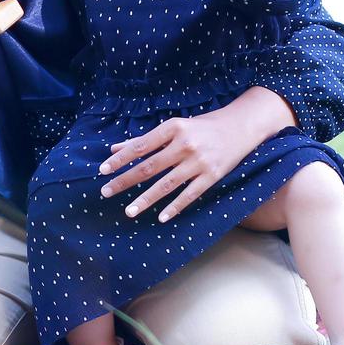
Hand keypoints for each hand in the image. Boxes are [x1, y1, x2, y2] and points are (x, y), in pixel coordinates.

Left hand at [98, 108, 258, 221]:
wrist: (240, 127)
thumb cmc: (202, 126)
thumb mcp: (174, 127)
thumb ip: (145, 139)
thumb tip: (114, 149)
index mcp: (173, 128)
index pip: (140, 146)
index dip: (120, 160)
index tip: (103, 171)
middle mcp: (185, 144)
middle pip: (149, 167)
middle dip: (125, 181)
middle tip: (106, 192)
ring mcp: (199, 162)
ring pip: (166, 184)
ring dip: (145, 199)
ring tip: (129, 211)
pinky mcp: (212, 176)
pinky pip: (190, 195)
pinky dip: (175, 207)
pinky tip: (161, 217)